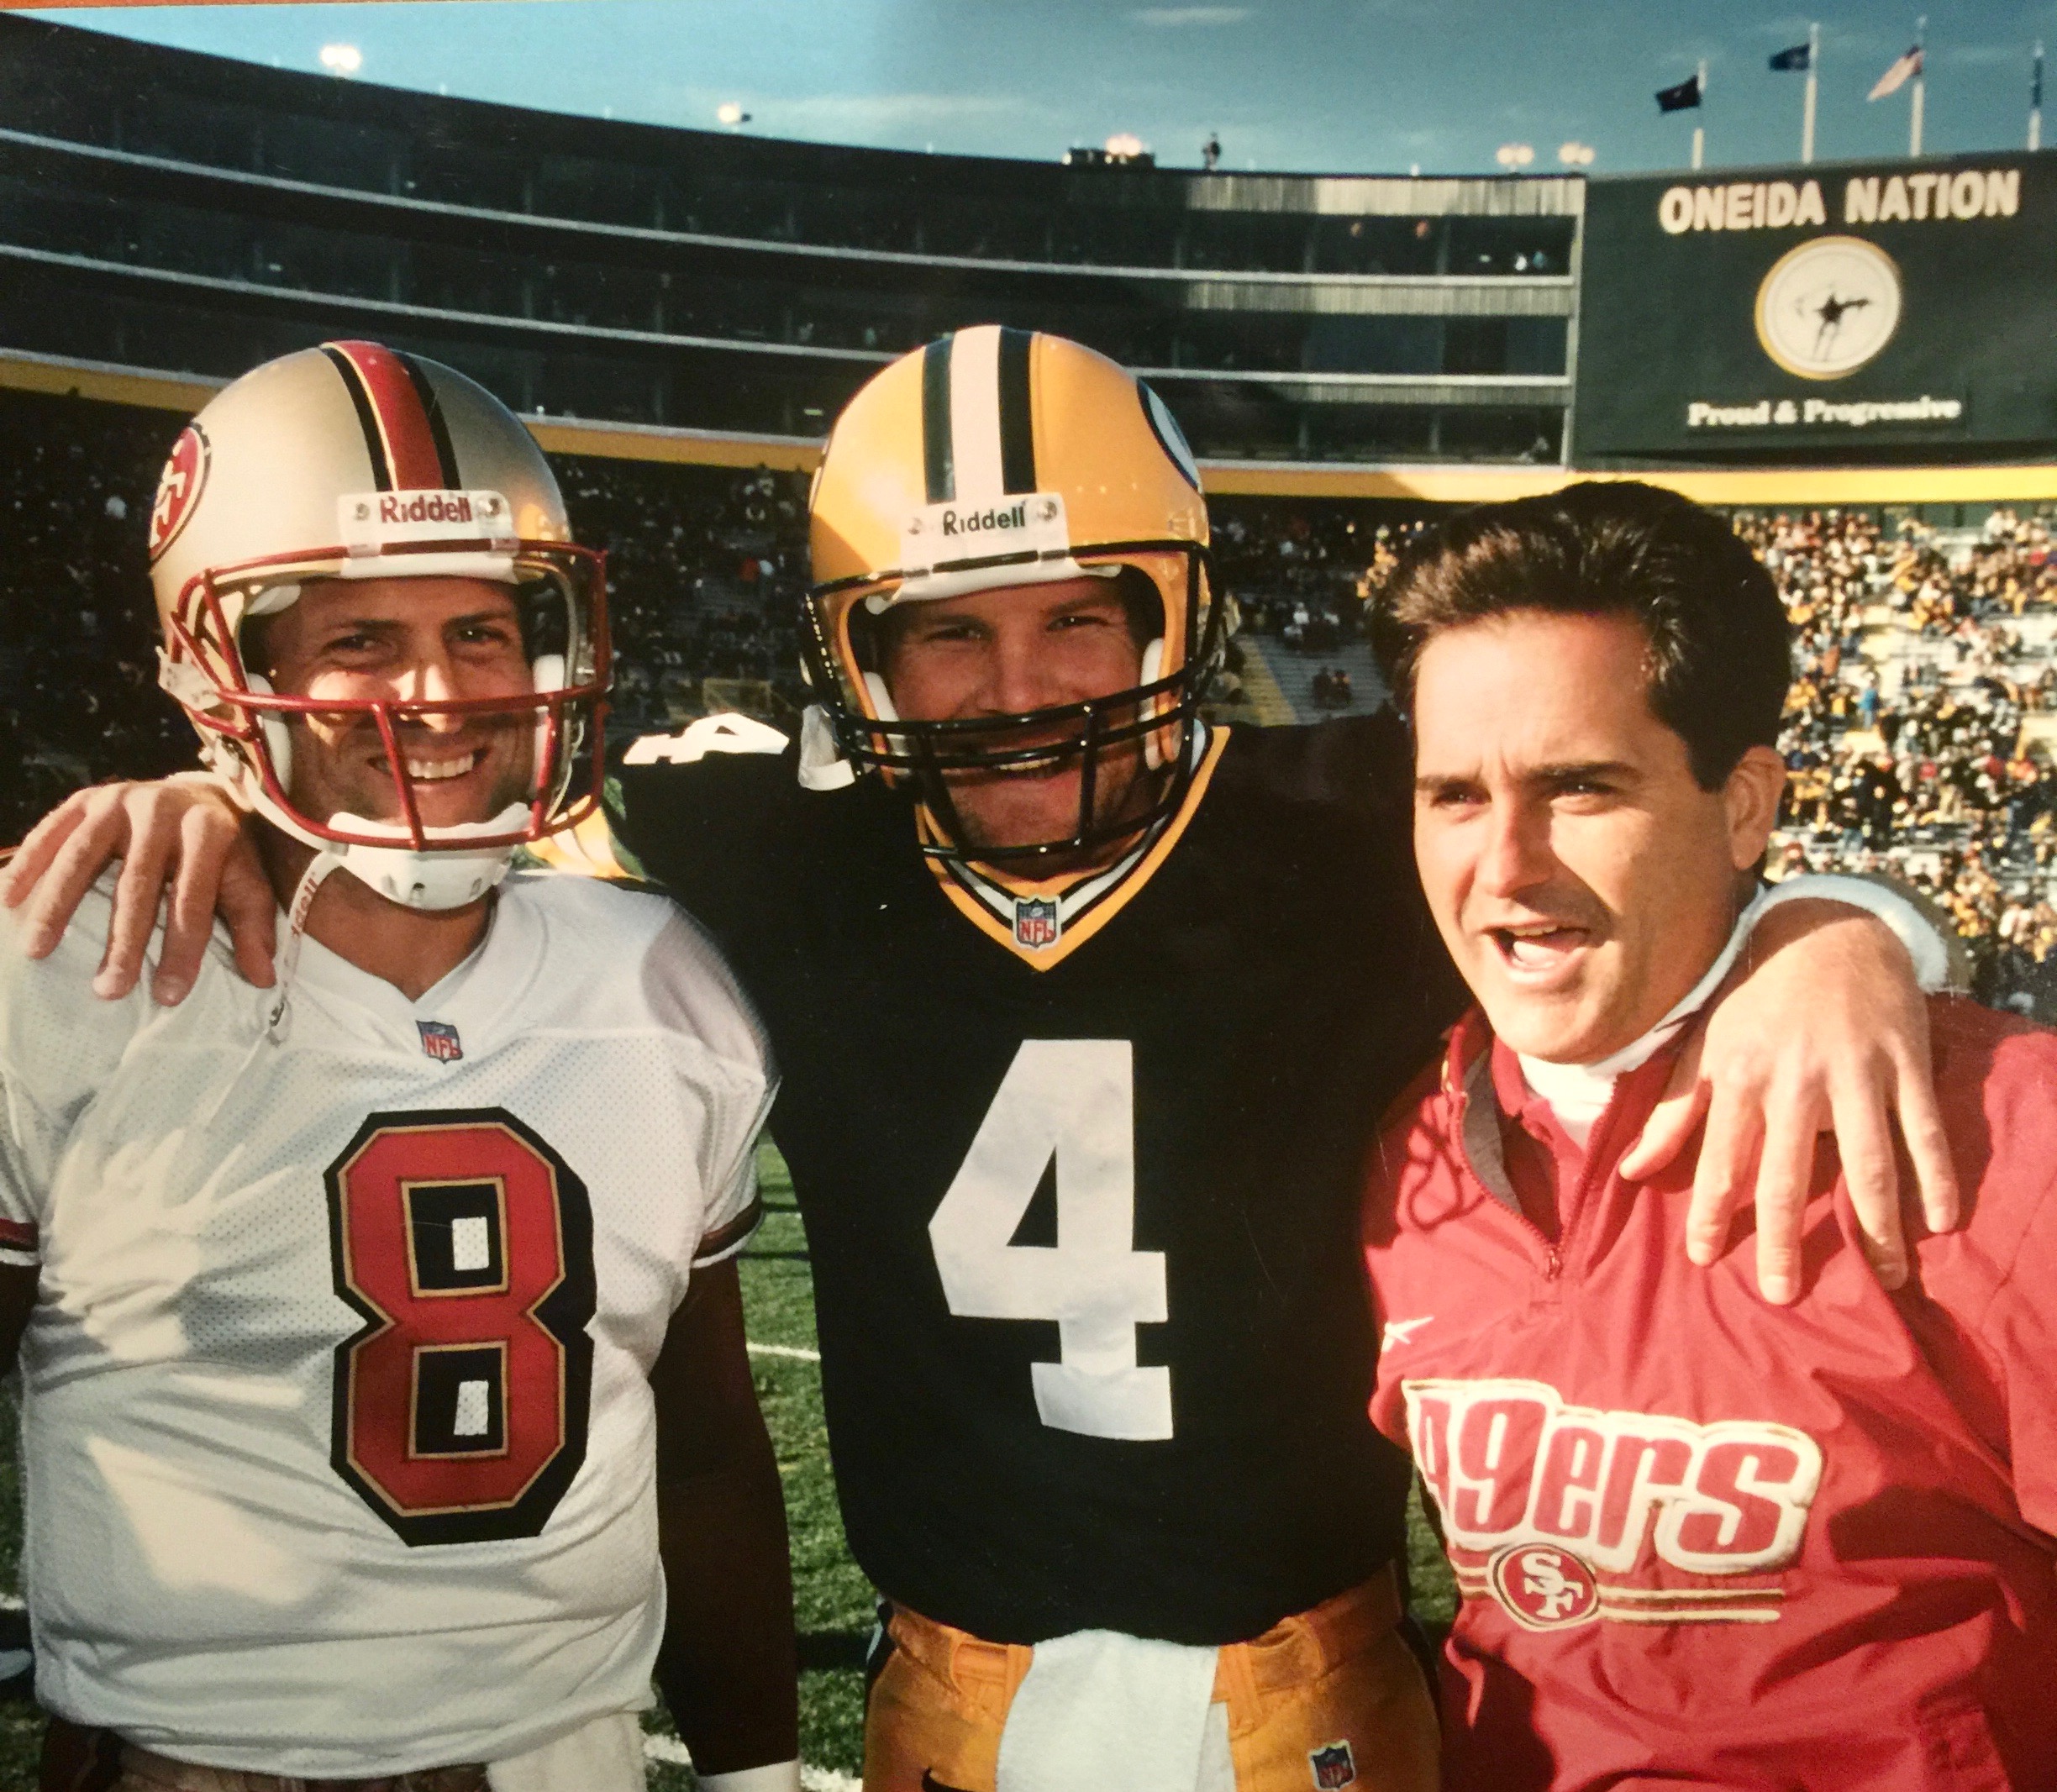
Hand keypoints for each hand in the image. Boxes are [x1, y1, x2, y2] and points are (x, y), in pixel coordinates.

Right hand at [0, 777, 274, 1003]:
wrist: (199, 791)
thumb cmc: (222, 849)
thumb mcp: (247, 879)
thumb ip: (253, 925)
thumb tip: (263, 978)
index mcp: (208, 831)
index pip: (194, 898)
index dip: (182, 948)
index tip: (168, 994)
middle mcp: (161, 810)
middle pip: (137, 883)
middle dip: (122, 941)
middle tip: (108, 989)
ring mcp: (118, 799)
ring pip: (82, 856)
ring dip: (57, 905)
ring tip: (37, 951)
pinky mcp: (86, 797)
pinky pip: (51, 832)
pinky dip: (27, 866)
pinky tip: (8, 900)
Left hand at [1621, 900, 1959, 1304]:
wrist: (1826, 929)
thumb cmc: (1754, 996)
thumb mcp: (1704, 1044)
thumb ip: (1671, 1110)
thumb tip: (1629, 1169)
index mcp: (1740, 1075)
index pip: (1721, 1158)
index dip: (1711, 1211)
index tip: (1705, 1259)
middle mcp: (1794, 1078)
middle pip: (1787, 1172)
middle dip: (1783, 1238)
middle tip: (1782, 1294)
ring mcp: (1854, 1070)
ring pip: (1867, 1159)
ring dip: (1875, 1224)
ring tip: (1885, 1277)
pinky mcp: (1904, 1061)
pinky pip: (1922, 1128)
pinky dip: (1936, 1176)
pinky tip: (1939, 1223)